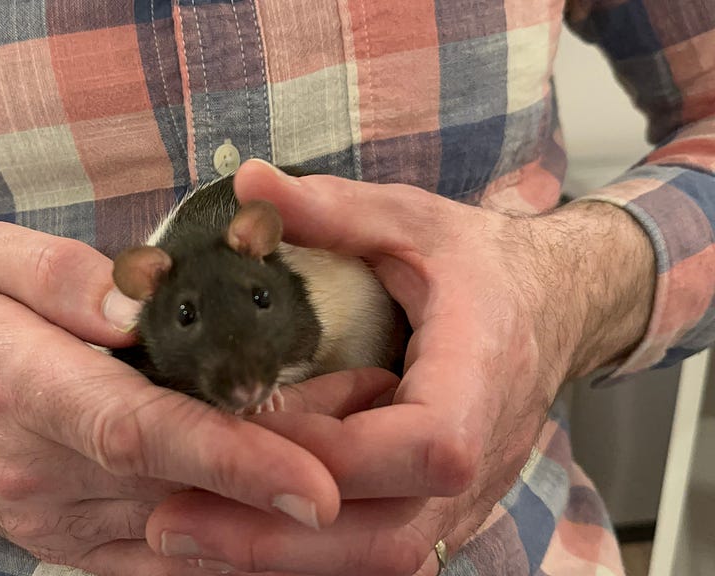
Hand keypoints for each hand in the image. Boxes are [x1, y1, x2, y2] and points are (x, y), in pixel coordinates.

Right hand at [0, 221, 346, 574]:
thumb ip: (60, 276)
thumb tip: (141, 301)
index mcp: (19, 387)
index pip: (135, 431)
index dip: (231, 458)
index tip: (320, 483)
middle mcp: (39, 473)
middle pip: (182, 495)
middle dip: (289, 486)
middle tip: (393, 460)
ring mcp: (57, 524)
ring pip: (186, 543)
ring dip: (279, 525)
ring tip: (373, 483)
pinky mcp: (74, 548)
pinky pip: (167, 567)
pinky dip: (239, 554)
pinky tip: (304, 527)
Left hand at [143, 160, 654, 574]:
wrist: (555, 307)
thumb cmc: (482, 265)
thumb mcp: (411, 221)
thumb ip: (332, 208)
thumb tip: (248, 184)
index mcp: (481, 379)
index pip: (424, 446)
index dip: (330, 450)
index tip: (237, 433)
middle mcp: (483, 458)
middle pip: (394, 536)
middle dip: (278, 541)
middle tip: (171, 523)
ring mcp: (467, 498)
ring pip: (385, 561)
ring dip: (284, 561)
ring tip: (188, 539)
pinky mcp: (442, 510)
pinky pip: (379, 552)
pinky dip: (309, 557)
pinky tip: (238, 539)